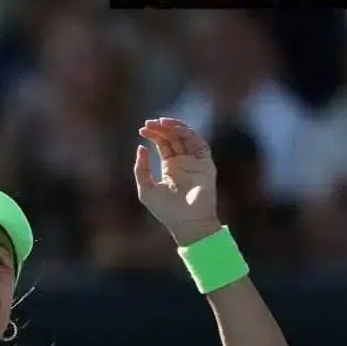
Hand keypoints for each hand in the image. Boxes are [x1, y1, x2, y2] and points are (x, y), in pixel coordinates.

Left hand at [134, 118, 221, 245]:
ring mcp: (195, 162)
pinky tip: (175, 129)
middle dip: (161, 128)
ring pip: (186, 137)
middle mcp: (183, 162)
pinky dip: (188, 133)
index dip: (153, 134)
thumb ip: (141, 169)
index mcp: (170, 167)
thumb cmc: (166, 210)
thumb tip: (140, 147)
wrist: (187, 222)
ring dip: (174, 127)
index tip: (142, 130)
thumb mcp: (146, 189)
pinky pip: (199, 144)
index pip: (163, 143)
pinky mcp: (206, 164)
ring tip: (161, 122)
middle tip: (149, 123)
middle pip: (173, 137)